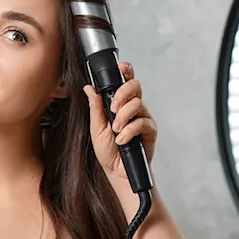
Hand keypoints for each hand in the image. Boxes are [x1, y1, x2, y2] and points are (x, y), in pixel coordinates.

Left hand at [84, 62, 157, 182]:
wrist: (117, 171)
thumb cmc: (107, 151)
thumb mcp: (96, 127)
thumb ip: (95, 107)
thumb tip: (89, 88)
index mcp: (119, 103)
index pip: (125, 81)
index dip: (126, 71)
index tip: (121, 67)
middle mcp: (133, 107)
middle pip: (135, 86)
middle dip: (122, 94)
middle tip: (113, 108)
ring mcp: (143, 117)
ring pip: (137, 104)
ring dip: (123, 117)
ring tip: (116, 131)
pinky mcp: (150, 129)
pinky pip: (142, 122)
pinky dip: (130, 131)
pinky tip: (122, 140)